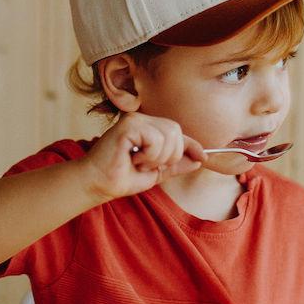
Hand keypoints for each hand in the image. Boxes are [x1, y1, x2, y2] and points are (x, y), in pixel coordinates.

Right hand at [80, 112, 205, 201]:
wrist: (99, 184)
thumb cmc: (121, 177)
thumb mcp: (155, 173)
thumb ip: (175, 165)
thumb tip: (198, 160)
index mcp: (148, 128)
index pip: (177, 132)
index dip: (192, 144)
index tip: (204, 158)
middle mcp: (142, 119)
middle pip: (176, 132)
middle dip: (170, 156)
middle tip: (148, 166)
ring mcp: (135, 120)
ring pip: (168, 136)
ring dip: (157, 158)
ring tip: (138, 163)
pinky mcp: (128, 125)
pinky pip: (155, 139)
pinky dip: (149, 156)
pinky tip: (133, 158)